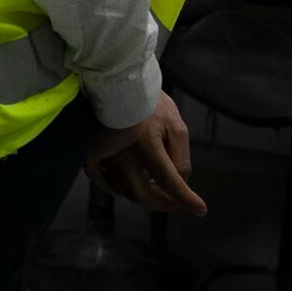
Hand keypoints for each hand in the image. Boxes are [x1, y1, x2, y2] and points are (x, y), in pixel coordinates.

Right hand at [85, 91, 206, 215]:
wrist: (118, 80)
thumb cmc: (150, 101)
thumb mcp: (176, 126)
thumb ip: (180, 157)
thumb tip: (178, 182)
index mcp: (147, 145)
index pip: (169, 181)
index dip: (186, 199)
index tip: (200, 209)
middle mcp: (122, 154)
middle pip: (141, 194)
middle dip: (161, 203)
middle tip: (174, 201)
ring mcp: (104, 154)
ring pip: (122, 189)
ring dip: (141, 195)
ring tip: (154, 188)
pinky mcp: (91, 150)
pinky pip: (100, 179)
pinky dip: (114, 187)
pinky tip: (124, 187)